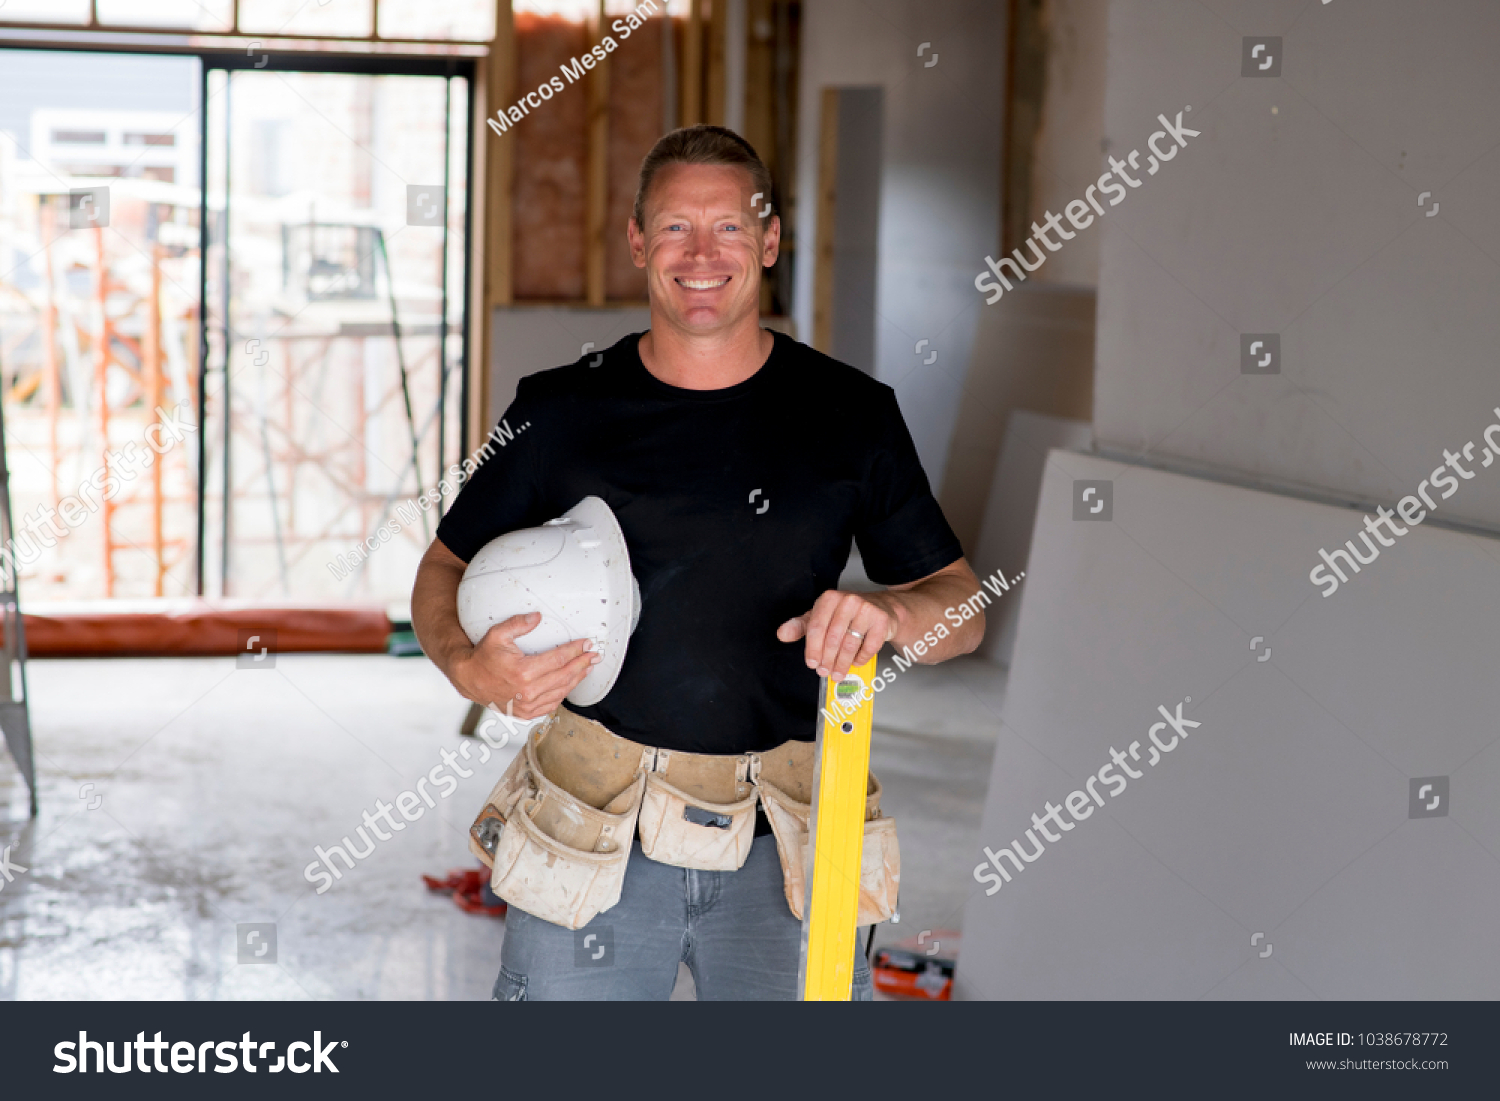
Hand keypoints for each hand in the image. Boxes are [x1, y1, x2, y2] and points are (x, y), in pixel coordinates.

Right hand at [450, 612, 599, 719]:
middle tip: (594, 655)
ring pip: (561, 691)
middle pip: (565, 676)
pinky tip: (570, 683)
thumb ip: (518, 624)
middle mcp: (527, 691)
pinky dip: (563, 693)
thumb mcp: (497, 634)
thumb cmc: (483, 656)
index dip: (576, 650)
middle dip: (582, 664)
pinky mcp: (525, 713)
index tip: (586, 644)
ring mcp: (527, 705)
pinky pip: (551, 704)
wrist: (469, 679)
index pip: (559, 659)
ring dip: (577, 679)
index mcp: (523, 672)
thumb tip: (537, 617)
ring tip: (587, 668)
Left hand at [777, 590, 897, 680]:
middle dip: (827, 660)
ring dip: (842, 664)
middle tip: (825, 672)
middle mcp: (848, 600)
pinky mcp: (881, 620)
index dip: (812, 649)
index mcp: (829, 598)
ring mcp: (866, 609)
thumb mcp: (821, 616)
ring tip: (838, 673)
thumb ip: (801, 626)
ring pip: (850, 644)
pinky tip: (856, 662)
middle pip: (832, 638)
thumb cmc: (848, 614)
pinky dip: (860, 659)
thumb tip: (782, 634)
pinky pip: (868, 647)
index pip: (816, 627)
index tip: (812, 663)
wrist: (882, 608)